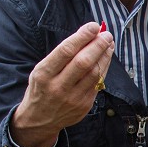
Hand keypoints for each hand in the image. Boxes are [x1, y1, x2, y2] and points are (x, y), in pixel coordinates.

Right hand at [11, 21, 114, 146]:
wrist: (39, 120)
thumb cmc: (41, 88)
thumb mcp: (41, 69)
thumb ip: (61, 55)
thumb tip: (86, 35)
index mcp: (44, 74)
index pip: (66, 51)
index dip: (82, 36)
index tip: (94, 26)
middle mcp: (58, 87)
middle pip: (84, 62)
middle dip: (98, 45)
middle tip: (106, 34)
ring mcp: (73, 98)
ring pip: (95, 73)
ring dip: (104, 55)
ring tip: (108, 43)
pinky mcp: (84, 106)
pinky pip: (98, 83)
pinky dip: (104, 68)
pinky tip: (106, 57)